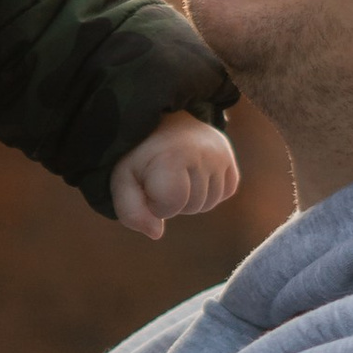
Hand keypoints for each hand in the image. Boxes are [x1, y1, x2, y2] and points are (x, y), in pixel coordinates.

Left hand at [110, 111, 241, 240]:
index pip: (171, 206)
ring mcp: (220, 155)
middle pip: (192, 208)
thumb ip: (130, 211)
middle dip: (173, 201)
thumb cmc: (139, 155)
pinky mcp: (230, 157)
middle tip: (163, 176)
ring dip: (191, 198)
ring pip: (209, 203)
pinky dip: (210, 190)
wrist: (162, 119)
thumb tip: (156, 233)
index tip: (147, 184)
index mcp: (172, 157)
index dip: (155, 203)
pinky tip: (194, 173)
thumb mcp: (122, 179)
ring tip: (178, 174)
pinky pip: (226, 192)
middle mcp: (202, 154)